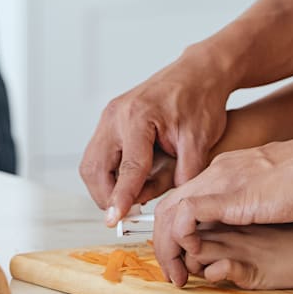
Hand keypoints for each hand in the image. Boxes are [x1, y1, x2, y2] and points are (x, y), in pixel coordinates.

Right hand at [78, 49, 234, 225]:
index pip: (127, 168)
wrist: (199, 73)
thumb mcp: (200, 141)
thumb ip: (184, 174)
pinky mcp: (110, 119)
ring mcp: (110, 115)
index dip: (121, 197)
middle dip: (106, 196)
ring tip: (130, 199)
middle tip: (126, 214)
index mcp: (140, 117)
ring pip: (91, 163)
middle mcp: (117, 114)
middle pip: (96, 167)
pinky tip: (129, 181)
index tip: (114, 220)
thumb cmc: (201, 101)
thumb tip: (167, 204)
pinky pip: (98, 154)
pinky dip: (108, 173)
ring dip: (104, 186)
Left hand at [152, 133, 292, 286]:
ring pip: (170, 211)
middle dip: (162, 243)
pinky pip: (189, 214)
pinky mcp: (232, 197)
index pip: (180, 200)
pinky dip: (181, 236)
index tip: (179, 256)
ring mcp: (221, 183)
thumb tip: (246, 216)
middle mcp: (216, 174)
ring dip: (167, 247)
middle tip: (172, 271)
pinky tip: (191, 256)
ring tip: (178, 273)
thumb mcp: (267, 186)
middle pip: (167, 207)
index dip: (172, 231)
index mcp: (224, 171)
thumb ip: (249, 199)